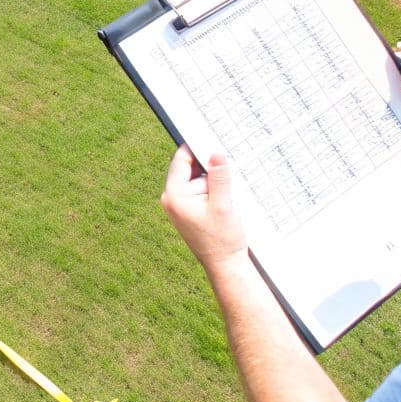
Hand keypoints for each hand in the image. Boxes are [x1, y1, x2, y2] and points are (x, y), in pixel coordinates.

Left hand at [161, 145, 247, 269]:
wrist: (225, 266)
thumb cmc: (222, 240)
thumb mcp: (223, 205)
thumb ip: (219, 178)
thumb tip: (216, 153)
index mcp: (174, 196)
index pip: (181, 160)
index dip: (196, 147)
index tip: (211, 135)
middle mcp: (173, 199)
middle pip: (192, 169)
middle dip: (209, 167)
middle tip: (227, 162)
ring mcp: (181, 205)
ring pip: (199, 180)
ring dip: (214, 181)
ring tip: (227, 194)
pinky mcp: (191, 210)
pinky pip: (202, 191)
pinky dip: (214, 190)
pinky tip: (226, 200)